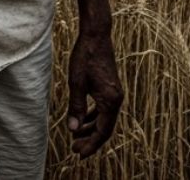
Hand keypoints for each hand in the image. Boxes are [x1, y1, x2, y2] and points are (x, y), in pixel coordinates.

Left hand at [65, 30, 122, 157]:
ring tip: (76, 136)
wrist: (96, 36)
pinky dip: (93, 116)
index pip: (103, 131)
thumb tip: (73, 129)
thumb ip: (76, 107)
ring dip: (91, 128)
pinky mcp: (110, 87)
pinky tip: (83, 120)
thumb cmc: (85, 57)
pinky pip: (103, 108)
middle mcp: (116, 99)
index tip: (79, 154)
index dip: (91, 145)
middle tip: (74, 149)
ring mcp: (115, 93)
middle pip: (105, 128)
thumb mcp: (76, 83)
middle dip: (90, 140)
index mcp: (110, 100)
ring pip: (104, 118)